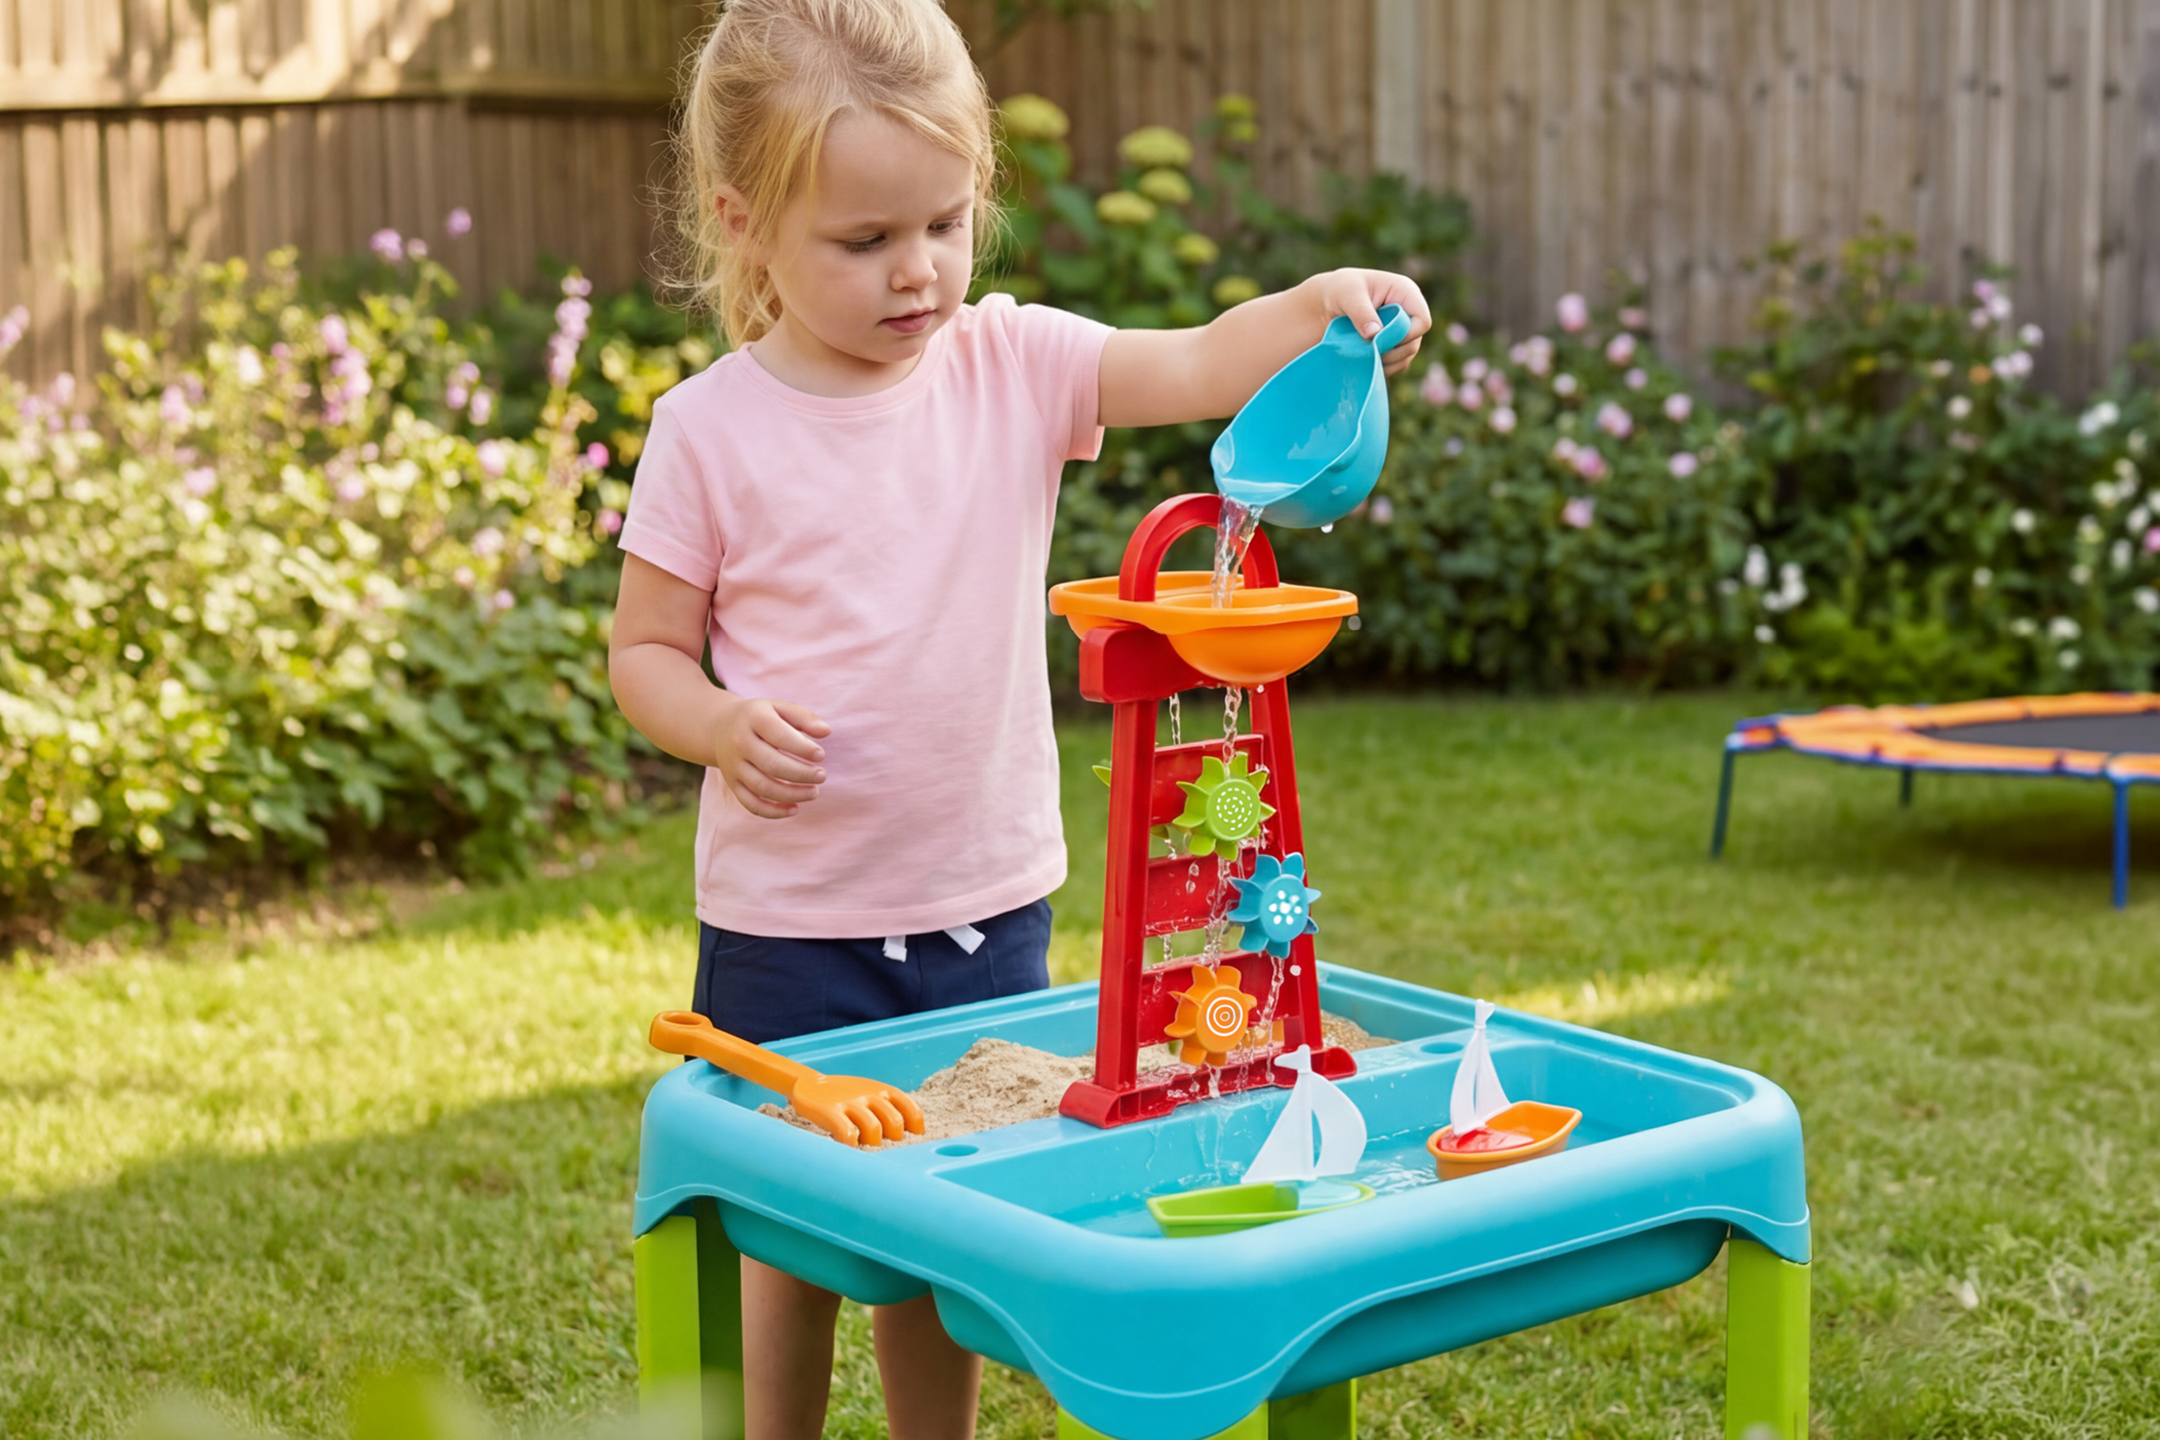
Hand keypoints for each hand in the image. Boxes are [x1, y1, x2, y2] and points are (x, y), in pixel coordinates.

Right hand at [711, 693, 830, 819]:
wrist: (720, 726)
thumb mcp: (779, 707)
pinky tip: (794, 809)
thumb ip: (804, 717)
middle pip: (771, 764)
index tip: (821, 755)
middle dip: (801, 774)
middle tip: (822, 775)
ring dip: (792, 794)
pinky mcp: (732, 784)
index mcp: (753, 718)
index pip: (779, 735)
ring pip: (762, 787)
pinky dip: (773, 812)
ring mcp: (733, 766)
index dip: (802, 748)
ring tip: (814, 792)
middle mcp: (740, 743)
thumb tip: (826, 731)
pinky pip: (751, 804)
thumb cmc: (760, 717)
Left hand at [1304, 268, 1431, 374]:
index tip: (1378, 340)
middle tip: (1365, 350)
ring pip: (1406, 356)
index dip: (1405, 335)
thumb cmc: (1338, 290)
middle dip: (1391, 351)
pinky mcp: (1393, 345)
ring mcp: (1402, 330)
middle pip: (1414, 342)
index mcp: (1405, 292)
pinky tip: (1363, 361)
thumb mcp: (1347, 295)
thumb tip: (1374, 334)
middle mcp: (1408, 312)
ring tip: (1361, 355)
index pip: (1422, 321)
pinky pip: (1395, 364)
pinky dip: (1381, 367)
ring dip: (1385, 361)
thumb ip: (1361, 312)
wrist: (1324, 303)